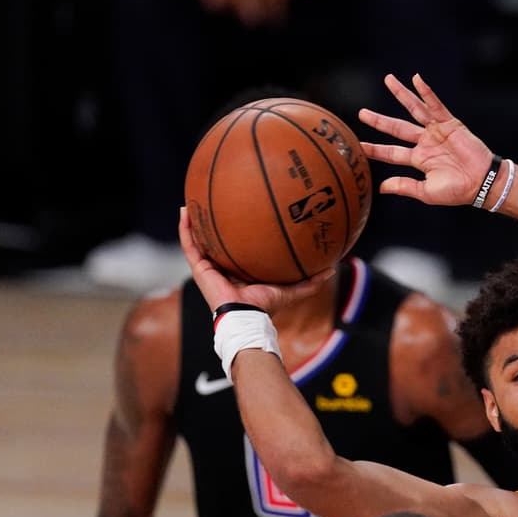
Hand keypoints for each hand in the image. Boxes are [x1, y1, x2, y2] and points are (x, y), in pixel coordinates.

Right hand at [178, 207, 332, 315]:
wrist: (247, 317)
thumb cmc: (265, 305)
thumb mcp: (291, 289)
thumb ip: (310, 281)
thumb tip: (332, 269)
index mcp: (240, 268)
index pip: (236, 246)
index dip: (236, 230)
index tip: (241, 211)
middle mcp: (223, 265)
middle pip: (216, 239)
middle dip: (213, 221)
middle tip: (215, 200)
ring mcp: (209, 265)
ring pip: (198, 239)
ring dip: (194, 220)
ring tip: (193, 200)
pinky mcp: (199, 267)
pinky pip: (189, 244)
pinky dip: (186, 228)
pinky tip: (185, 210)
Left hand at [358, 73, 494, 205]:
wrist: (481, 183)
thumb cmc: (457, 191)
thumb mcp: (426, 192)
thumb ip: (404, 186)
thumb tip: (381, 188)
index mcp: (419, 159)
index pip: (392, 152)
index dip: (376, 149)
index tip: (359, 146)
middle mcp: (425, 142)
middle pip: (397, 128)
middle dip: (380, 121)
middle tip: (362, 113)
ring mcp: (436, 131)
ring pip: (414, 109)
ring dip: (401, 95)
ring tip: (388, 80)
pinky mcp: (450, 123)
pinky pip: (435, 105)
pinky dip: (426, 92)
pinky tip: (416, 79)